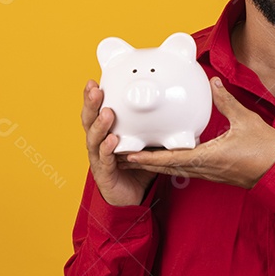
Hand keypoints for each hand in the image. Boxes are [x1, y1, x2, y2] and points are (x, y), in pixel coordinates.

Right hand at [82, 79, 155, 205]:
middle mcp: (98, 142)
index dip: (93, 95)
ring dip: (99, 124)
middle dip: (91, 104)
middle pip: (89, 120)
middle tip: (96, 89)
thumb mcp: (150, 141)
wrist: (133, 196)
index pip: (97, 109)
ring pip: (93, 138)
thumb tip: (185, 113)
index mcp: (106, 131)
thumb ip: (160, 126)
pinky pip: (104, 160)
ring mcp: (98, 158)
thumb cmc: (139, 166)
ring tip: (107, 113)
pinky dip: (107, 149)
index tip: (96, 79)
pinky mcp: (103, 173)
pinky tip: (112, 141)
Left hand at [118, 77, 274, 189]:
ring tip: (136, 156)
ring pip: (174, 169)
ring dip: (155, 164)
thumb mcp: (246, 120)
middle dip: (143, 162)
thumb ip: (226, 101)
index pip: (170, 158)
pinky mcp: (214, 173)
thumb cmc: (266, 150)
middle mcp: (204, 168)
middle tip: (121, 154)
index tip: (128, 153)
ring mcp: (208, 173)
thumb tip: (213, 83)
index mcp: (207, 157)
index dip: (147, 157)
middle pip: (166, 167)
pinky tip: (166, 157)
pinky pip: (186, 169)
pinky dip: (171, 164)